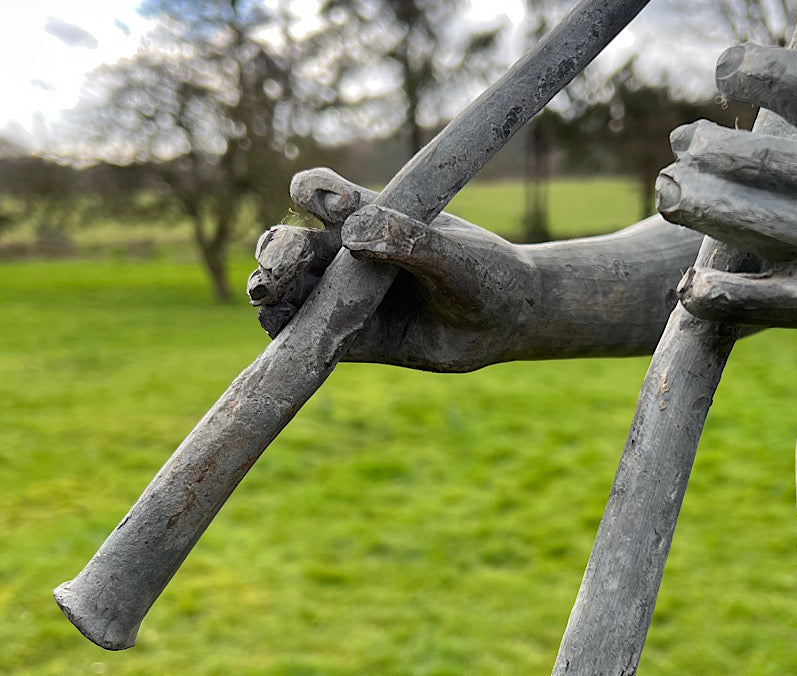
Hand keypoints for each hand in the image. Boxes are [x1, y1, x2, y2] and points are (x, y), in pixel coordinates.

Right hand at [248, 167, 536, 371]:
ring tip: (268, 295)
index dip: (316, 194)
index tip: (335, 206)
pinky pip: (309, 337)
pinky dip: (288, 334)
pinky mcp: (353, 341)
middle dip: (277, 251)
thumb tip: (353, 238)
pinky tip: (282, 330)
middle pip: (292, 245)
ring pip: (291, 292)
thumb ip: (411, 242)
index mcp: (372, 218)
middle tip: (281, 265)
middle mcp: (351, 257)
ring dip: (270, 290)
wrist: (508, 324)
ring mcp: (348, 299)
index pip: (324, 194)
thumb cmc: (488, 275)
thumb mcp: (457, 257)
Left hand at [656, 44, 796, 345]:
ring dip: (687, 201)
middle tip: (680, 149)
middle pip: (744, 154)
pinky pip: (750, 299)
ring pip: (736, 217)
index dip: (743, 68)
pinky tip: (691, 287)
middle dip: (699, 148)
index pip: (791, 79)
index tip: (723, 71)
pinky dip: (709, 293)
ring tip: (669, 192)